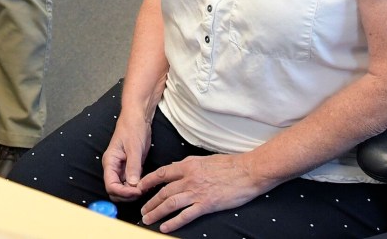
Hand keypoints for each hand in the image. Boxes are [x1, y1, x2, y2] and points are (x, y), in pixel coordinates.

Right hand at [102, 114, 151, 202]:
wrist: (138, 118)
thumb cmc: (133, 128)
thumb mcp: (134, 147)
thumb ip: (133, 166)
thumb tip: (132, 185)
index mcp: (110, 162)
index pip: (111, 186)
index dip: (123, 192)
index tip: (137, 191)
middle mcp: (113, 168)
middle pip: (115, 191)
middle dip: (127, 195)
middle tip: (142, 190)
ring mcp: (121, 169)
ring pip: (123, 190)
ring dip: (133, 193)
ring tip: (145, 187)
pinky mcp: (130, 169)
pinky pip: (130, 184)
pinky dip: (137, 187)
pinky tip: (146, 184)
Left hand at [136, 152, 263, 232]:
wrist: (247, 172)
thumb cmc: (228, 165)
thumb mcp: (204, 160)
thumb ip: (189, 165)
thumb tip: (175, 168)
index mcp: (188, 165)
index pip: (162, 173)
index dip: (149, 181)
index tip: (139, 187)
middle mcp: (189, 179)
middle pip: (163, 191)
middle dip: (150, 202)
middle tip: (142, 210)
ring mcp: (197, 192)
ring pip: (170, 203)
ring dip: (157, 212)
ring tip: (148, 219)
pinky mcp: (206, 205)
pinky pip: (186, 215)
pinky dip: (173, 222)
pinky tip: (165, 227)